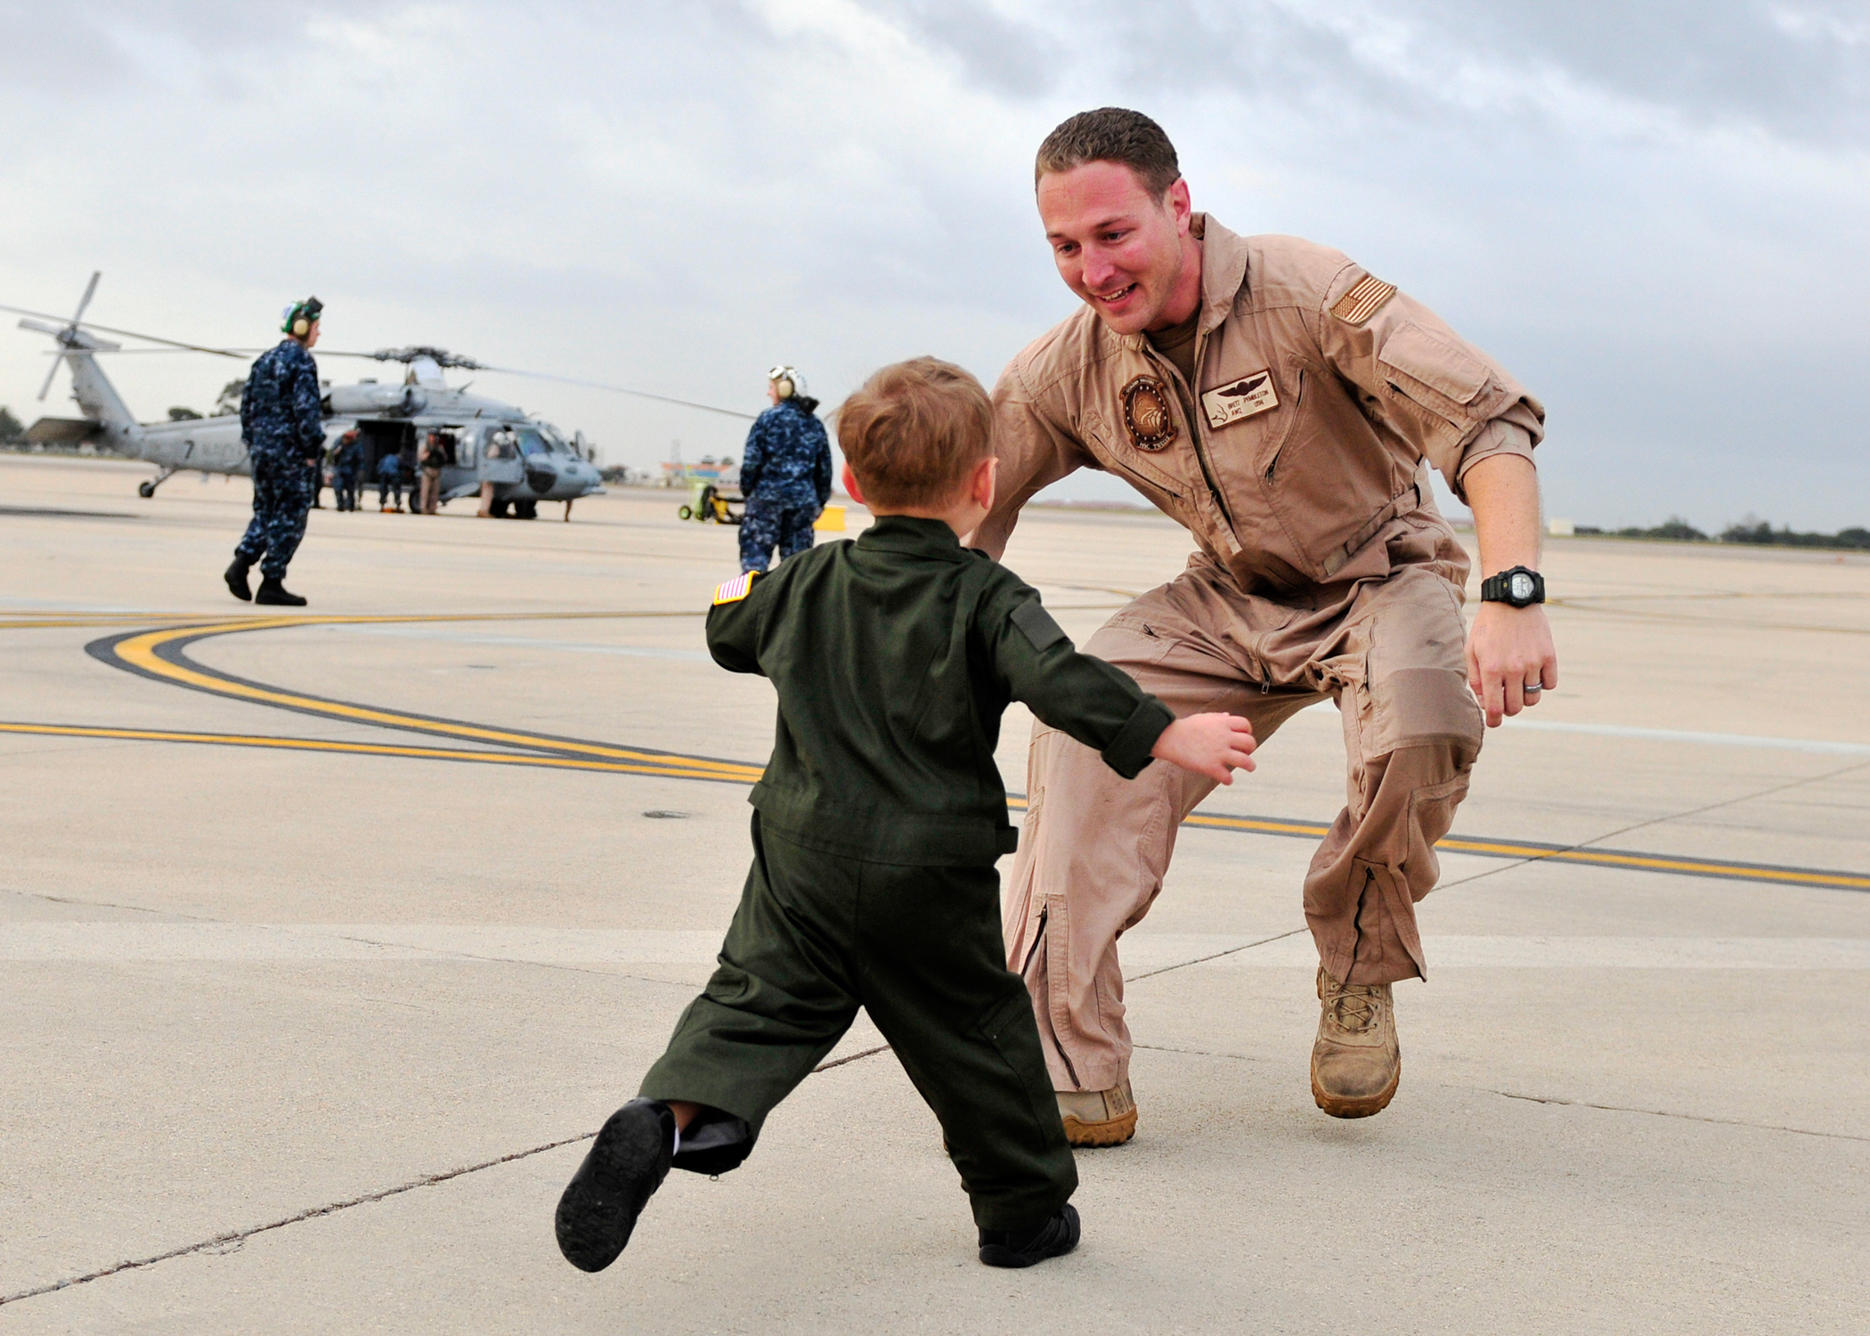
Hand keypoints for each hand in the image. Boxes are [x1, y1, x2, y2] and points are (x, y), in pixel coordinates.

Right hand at [1151, 712, 1256, 783]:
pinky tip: (1225, 779)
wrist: (1169, 738)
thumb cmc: (1185, 728)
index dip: (1248, 732)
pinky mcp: (1211, 767)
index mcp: (1223, 723)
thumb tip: (1228, 716)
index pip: (1246, 725)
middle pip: (1249, 742)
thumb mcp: (1203, 718)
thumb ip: (1218, 718)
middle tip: (1245, 753)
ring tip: (1250, 767)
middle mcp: (1224, 737)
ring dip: (1250, 765)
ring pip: (1245, 761)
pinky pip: (1227, 777)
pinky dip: (1228, 780)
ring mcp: (1219, 752)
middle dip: (1250, 748)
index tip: (1244, 737)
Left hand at [1466, 602, 1557, 726]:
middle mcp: (1514, 669)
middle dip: (1509, 708)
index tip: (1494, 722)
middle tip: (1505, 699)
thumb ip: (1476, 678)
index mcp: (1492, 669)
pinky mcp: (1549, 656)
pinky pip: (1550, 684)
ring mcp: (1533, 663)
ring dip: (1525, 696)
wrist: (1511, 600)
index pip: (1494, 708)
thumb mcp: (1472, 650)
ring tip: (1518, 684)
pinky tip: (1533, 674)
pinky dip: (1542, 684)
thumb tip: (1484, 702)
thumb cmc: (1488, 627)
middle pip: (1516, 707)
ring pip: (1533, 698)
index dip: (1494, 720)